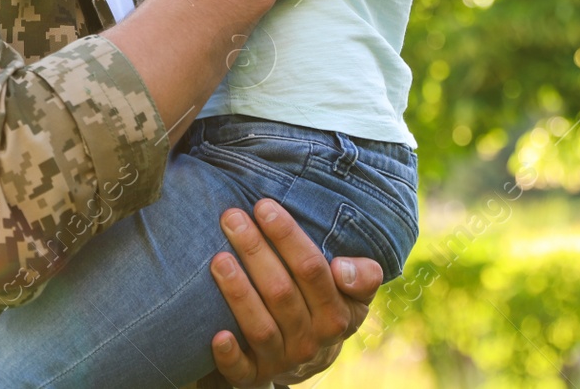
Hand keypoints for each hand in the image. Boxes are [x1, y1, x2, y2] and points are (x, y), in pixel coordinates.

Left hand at [208, 199, 383, 385]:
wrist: (309, 357)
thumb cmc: (325, 304)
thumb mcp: (353, 292)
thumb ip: (363, 275)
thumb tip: (342, 267)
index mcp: (338, 315)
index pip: (313, 271)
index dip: (288, 237)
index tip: (264, 207)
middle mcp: (312, 340)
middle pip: (281, 292)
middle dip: (255, 251)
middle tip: (231, 218)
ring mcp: (282, 360)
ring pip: (261, 327)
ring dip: (239, 293)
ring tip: (218, 259)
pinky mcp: (254, 376)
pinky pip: (242, 371)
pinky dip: (229, 355)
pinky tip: (216, 335)